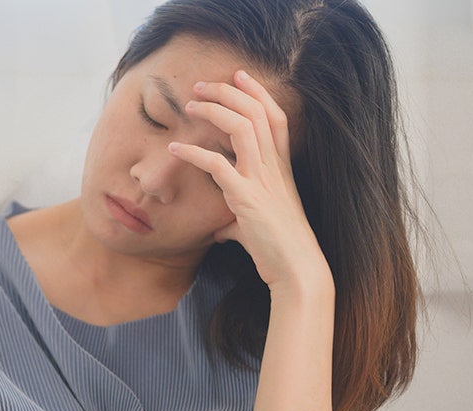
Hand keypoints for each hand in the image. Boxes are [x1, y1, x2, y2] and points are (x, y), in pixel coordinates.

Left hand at [168, 71, 330, 295]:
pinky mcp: (246, 198)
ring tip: (190, 103)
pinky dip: (194, 152)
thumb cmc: (278, 252)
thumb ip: (237, 222)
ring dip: (213, 110)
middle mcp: (274, 168)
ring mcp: (262, 181)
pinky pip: (218, 164)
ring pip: (242, 127)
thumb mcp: (255, 229)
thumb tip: (220, 230)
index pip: (275, 117)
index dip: (258, 92)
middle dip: (229, 92)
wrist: (297, 271)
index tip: (239, 76)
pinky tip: (175, 147)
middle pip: (257, 112)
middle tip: (202, 84)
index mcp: (282, 169)